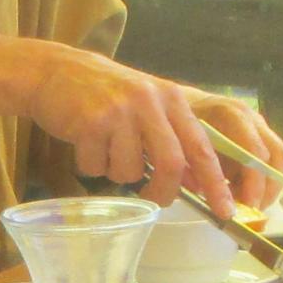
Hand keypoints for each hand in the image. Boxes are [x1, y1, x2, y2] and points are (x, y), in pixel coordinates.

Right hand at [23, 48, 276, 216]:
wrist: (56, 71)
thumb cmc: (106, 96)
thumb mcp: (148, 107)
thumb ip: (173, 139)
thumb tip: (197, 182)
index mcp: (172, 99)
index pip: (202, 148)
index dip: (216, 183)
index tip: (226, 211)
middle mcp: (150, 102)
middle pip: (171, 165)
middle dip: (163, 191)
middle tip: (154, 199)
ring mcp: (120, 111)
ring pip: (129, 172)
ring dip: (117, 173)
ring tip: (105, 149)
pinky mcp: (90, 122)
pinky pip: (96, 168)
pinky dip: (90, 166)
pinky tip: (85, 143)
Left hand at [190, 90, 282, 206]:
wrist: (181, 105)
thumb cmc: (179, 126)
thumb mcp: (183, 145)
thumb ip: (201, 168)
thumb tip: (221, 200)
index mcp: (231, 115)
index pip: (255, 152)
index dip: (255, 183)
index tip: (248, 206)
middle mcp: (252, 118)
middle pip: (277, 158)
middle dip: (267, 190)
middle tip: (251, 211)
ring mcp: (261, 126)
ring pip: (282, 160)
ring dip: (270, 187)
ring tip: (248, 203)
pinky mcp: (263, 136)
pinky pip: (276, 162)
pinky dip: (266, 181)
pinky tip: (245, 191)